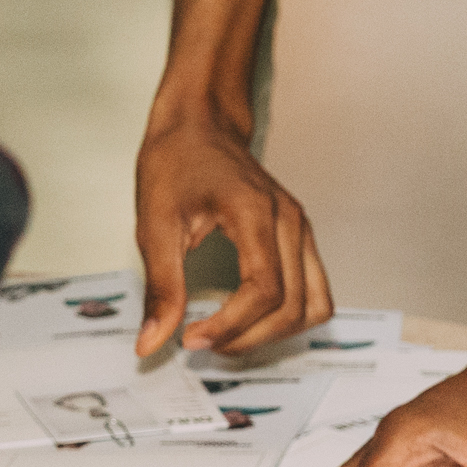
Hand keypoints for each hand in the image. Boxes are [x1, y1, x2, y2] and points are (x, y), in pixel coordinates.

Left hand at [134, 114, 333, 362]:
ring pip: (314, 304)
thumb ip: (161, 287)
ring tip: (228, 335)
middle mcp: (289, 220)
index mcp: (255, 212)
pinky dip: (288, 316)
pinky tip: (249, 319)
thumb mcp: (155, 224)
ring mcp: (300, 228)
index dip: (230, 327)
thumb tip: (153, 341)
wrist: (197, 124)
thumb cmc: (176, 162)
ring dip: (274, 334)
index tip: (189, 340)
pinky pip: (313, 291)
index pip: (264, 290)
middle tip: (200, 341)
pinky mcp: (299, 236)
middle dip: (247, 338)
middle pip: (293, 305)